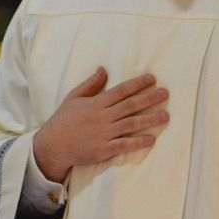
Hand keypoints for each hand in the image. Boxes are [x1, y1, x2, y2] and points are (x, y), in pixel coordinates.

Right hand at [32, 66, 168, 182]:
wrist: (52, 145)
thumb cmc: (62, 120)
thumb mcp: (73, 98)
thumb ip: (90, 84)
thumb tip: (103, 69)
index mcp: (96, 103)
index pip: (121, 91)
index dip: (137, 84)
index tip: (152, 78)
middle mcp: (102, 117)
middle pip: (130, 106)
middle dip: (149, 98)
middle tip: (166, 93)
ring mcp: (104, 134)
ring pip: (131, 124)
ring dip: (150, 120)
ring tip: (166, 116)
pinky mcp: (103, 150)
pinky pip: (124, 145)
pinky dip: (138, 142)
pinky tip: (151, 139)